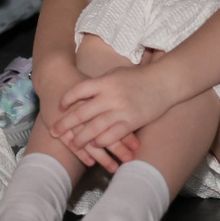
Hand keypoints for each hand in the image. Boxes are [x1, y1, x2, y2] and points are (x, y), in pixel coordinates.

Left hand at [51, 66, 176, 168]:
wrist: (164, 82)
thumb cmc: (139, 77)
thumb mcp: (116, 74)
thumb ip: (100, 84)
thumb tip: (83, 92)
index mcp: (105, 81)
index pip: (78, 90)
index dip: (67, 99)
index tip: (60, 106)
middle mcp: (110, 96)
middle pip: (82, 112)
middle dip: (66, 123)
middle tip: (54, 131)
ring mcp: (121, 110)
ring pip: (95, 128)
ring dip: (81, 138)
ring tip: (73, 144)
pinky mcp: (131, 122)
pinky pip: (112, 135)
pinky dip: (102, 142)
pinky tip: (95, 146)